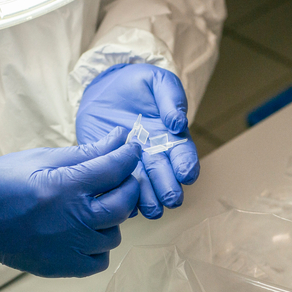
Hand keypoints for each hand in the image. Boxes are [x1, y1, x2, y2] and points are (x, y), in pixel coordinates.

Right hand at [0, 127, 140, 276]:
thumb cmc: (1, 181)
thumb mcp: (41, 158)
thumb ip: (85, 153)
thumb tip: (120, 139)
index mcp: (65, 186)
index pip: (115, 168)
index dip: (129, 155)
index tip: (131, 148)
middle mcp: (73, 219)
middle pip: (124, 204)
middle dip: (128, 186)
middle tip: (119, 178)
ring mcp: (70, 247)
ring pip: (114, 234)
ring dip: (112, 219)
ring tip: (94, 207)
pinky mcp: (63, 267)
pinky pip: (99, 260)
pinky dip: (98, 246)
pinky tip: (85, 233)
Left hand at [76, 63, 199, 218]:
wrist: (104, 89)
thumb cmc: (138, 85)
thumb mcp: (158, 83)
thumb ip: (170, 99)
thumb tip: (178, 122)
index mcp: (172, 139)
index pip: (184, 156)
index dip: (187, 165)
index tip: (186, 174)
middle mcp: (156, 158)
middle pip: (165, 178)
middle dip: (169, 189)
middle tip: (170, 198)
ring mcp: (134, 167)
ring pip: (144, 190)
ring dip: (148, 200)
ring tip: (151, 208)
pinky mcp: (110, 170)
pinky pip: (116, 188)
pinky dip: (120, 198)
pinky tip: (123, 204)